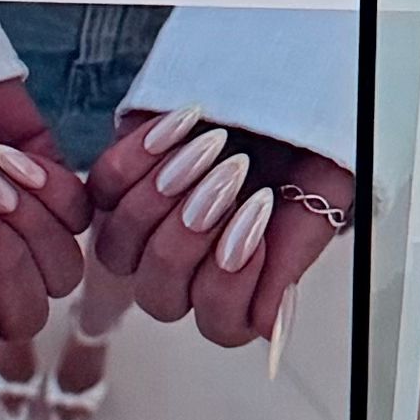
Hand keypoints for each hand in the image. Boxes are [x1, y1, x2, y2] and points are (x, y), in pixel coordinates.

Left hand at [86, 105, 356, 348]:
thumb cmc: (304, 151)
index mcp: (236, 285)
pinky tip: (181, 124)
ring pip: (119, 250)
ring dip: (162, 197)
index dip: (231, 284)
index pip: (220, 324)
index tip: (260, 224)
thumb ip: (290, 262)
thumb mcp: (316, 200)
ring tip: (210, 146)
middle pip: (160, 296)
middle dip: (190, 239)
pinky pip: (104, 188)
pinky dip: (140, 155)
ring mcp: (143, 230)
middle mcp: (184, 268)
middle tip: (230, 181)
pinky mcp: (115, 183)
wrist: (285, 90)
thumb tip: (269, 329)